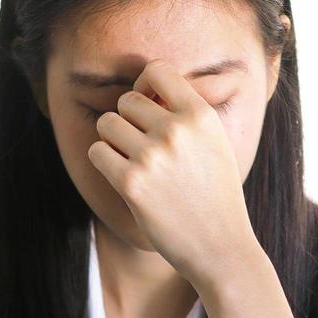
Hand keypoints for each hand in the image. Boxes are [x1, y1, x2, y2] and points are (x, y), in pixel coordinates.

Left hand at [86, 58, 258, 291]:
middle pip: (126, 101)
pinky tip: (121, 176)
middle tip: (141, 147)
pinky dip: (103, 162)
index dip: (145, 85)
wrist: (220, 246)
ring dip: (112, 141)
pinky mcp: (131, 183)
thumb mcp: (216, 142)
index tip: (148, 106)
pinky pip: (97, 152)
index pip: (157, 70)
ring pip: (107, 124)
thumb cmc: (216, 194)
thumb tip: (146, 89)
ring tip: (131, 161)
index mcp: (200, 115)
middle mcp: (176, 130)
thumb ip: (186, 113)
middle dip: (128, 120)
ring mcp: (152, 156)